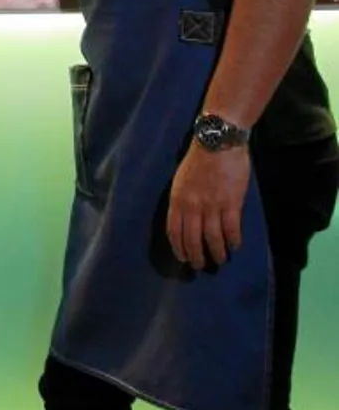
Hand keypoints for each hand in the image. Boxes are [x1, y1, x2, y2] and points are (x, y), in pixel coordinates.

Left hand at [166, 143, 250, 269]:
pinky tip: (234, 247)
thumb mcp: (181, 180)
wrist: (217, 144)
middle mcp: (192, 206)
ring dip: (217, 252)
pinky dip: (233, 241)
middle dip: (196, 256)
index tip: (183, 258)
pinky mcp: (232, 203)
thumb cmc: (198, 160)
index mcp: (177, 200)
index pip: (174, 230)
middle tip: (200, 266)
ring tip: (220, 260)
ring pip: (213, 238)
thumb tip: (186, 219)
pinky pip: (231, 229)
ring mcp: (212, 206)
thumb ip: (182, 200)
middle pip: (192, 239)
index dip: (178, 247)